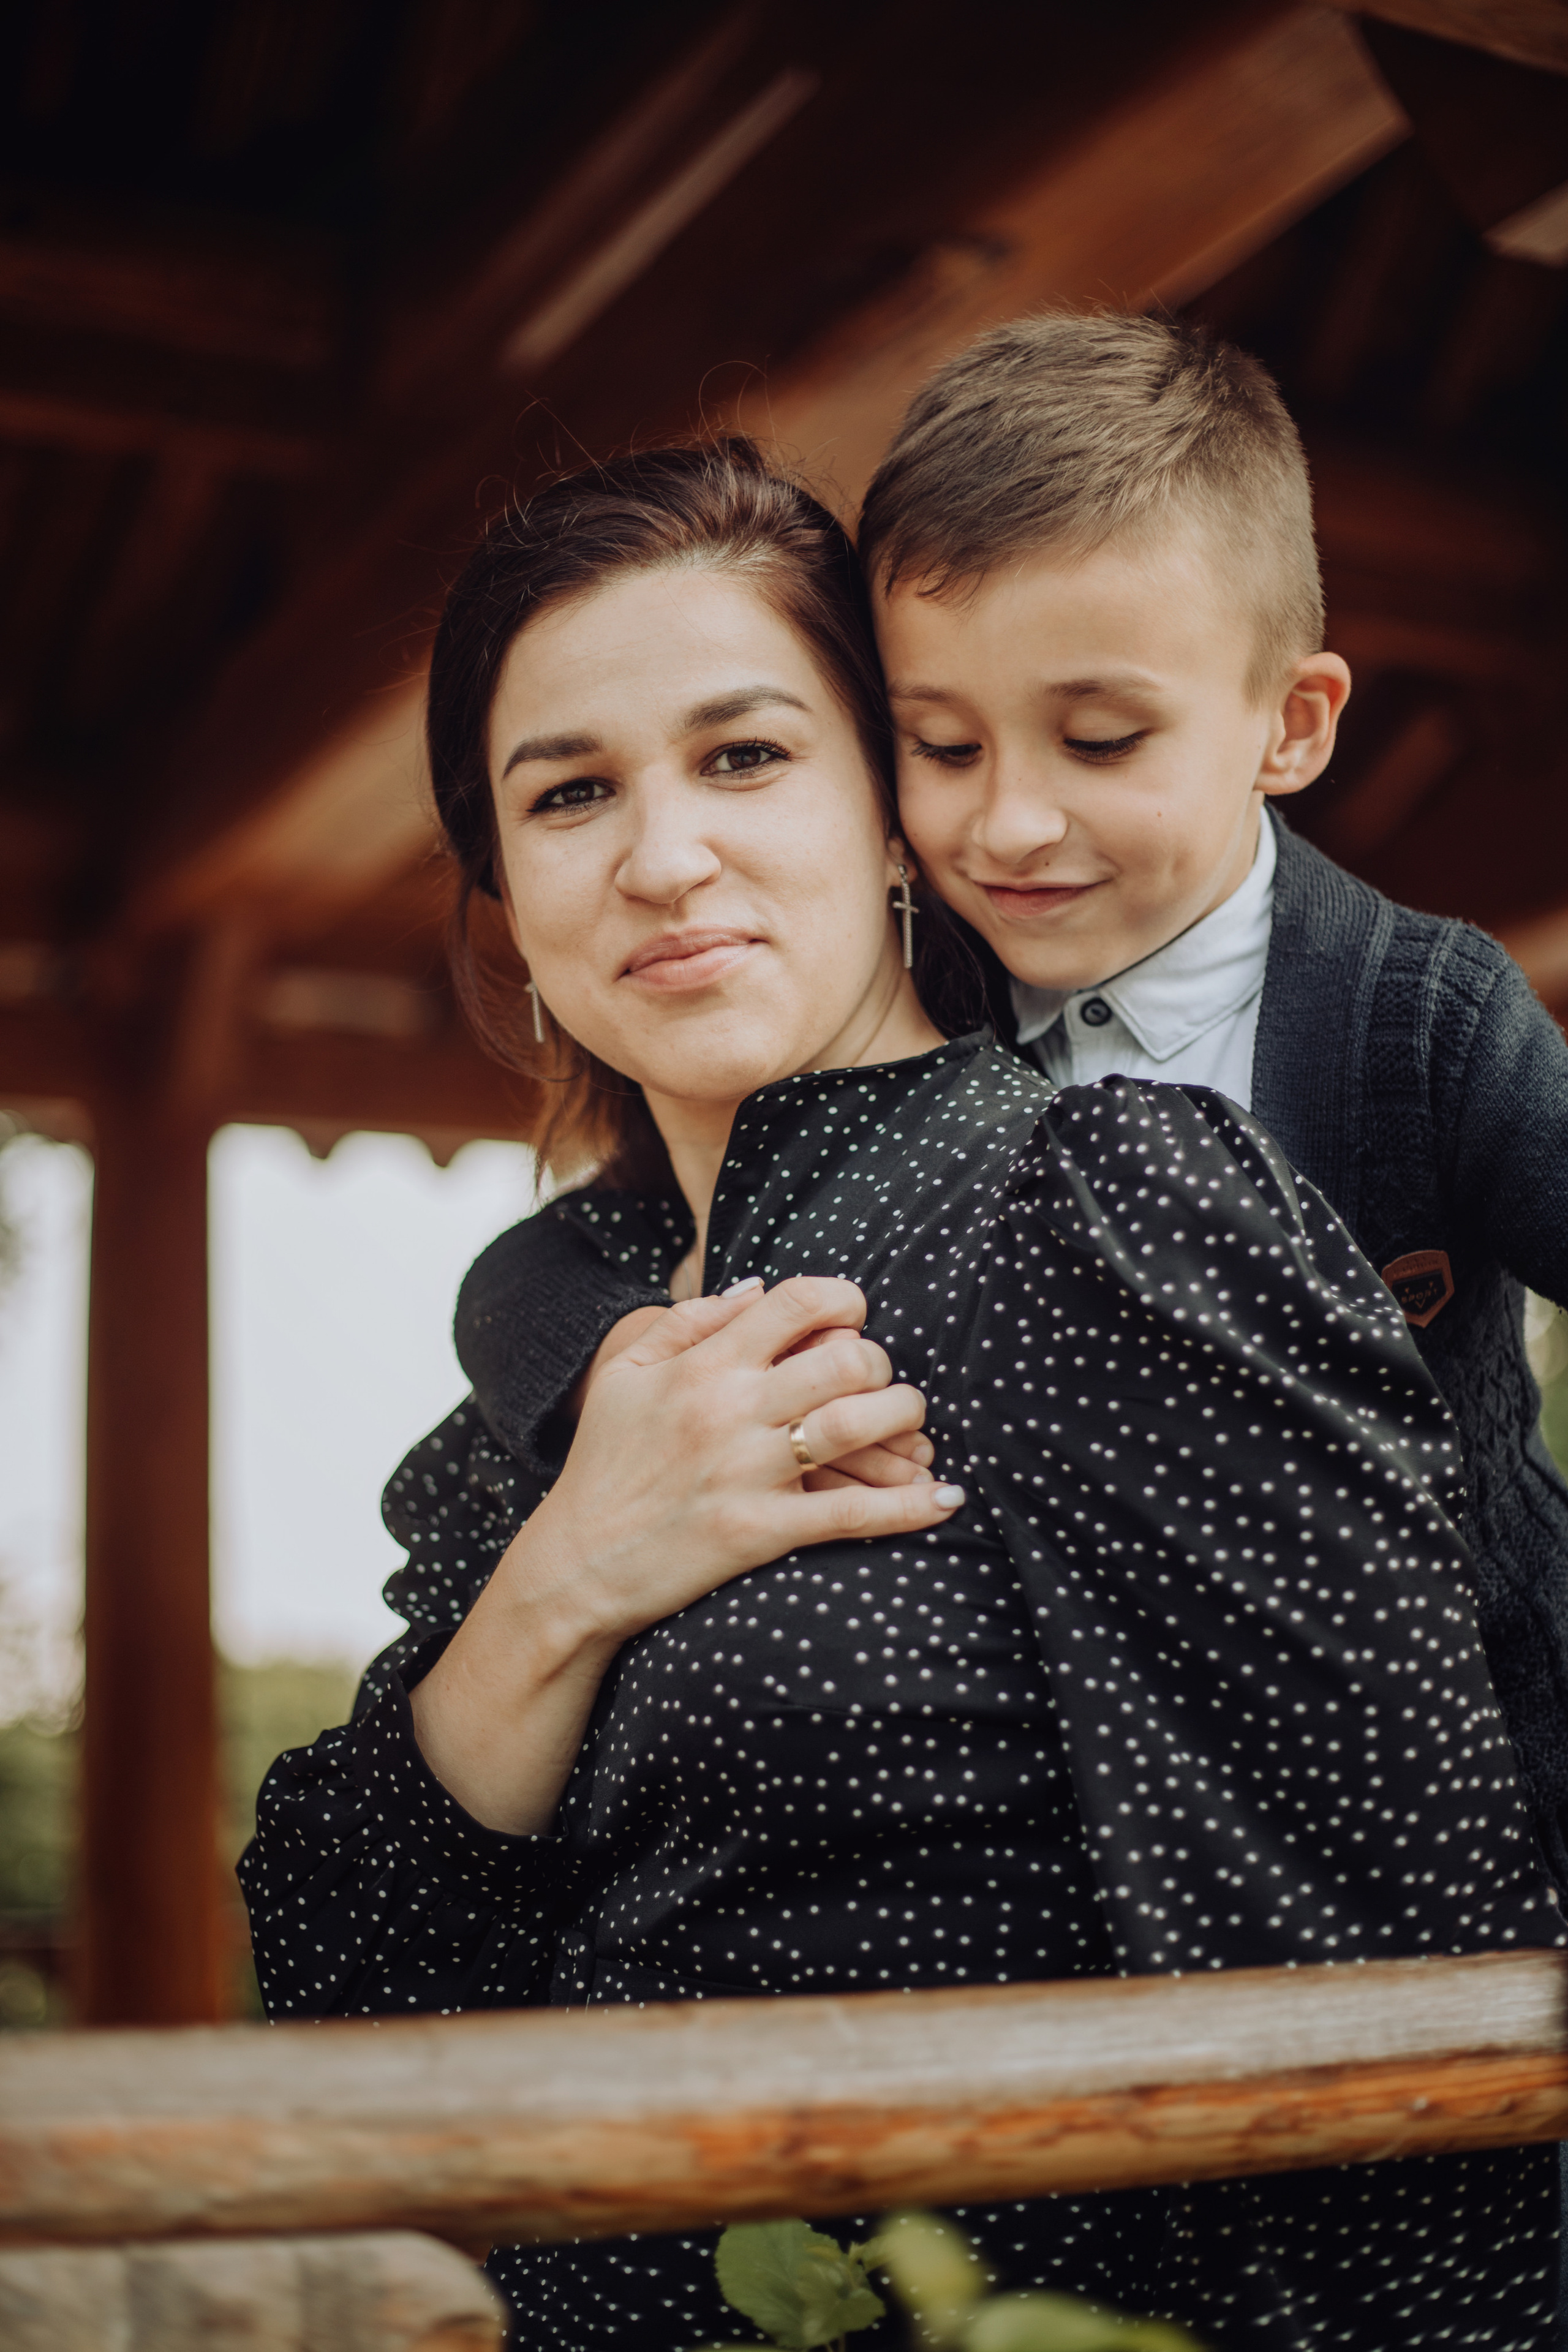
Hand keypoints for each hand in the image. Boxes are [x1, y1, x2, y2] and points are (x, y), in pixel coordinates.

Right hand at [410, 1278, 964, 1832]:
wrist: (575, 1565)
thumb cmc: (603, 1465)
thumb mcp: (625, 1375)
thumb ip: (689, 1320)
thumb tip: (760, 1286)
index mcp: (703, 1365)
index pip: (797, 1302)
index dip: (844, 1299)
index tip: (854, 1317)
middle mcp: (730, 1409)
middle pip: (847, 1359)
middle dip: (881, 1365)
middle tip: (879, 1382)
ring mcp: (749, 1472)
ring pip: (861, 1424)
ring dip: (905, 1420)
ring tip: (912, 1428)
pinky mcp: (762, 1532)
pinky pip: (855, 1515)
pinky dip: (911, 1507)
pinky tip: (945, 1500)